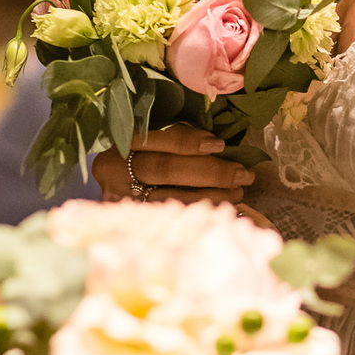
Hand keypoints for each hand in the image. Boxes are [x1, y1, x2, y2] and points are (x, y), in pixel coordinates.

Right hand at [93, 124, 255, 202]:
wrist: (112, 186)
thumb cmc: (145, 152)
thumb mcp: (155, 137)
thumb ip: (176, 134)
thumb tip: (216, 144)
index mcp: (119, 140)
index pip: (153, 139)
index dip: (186, 142)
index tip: (219, 145)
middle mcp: (113, 170)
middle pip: (164, 170)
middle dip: (209, 172)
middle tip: (242, 174)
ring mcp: (120, 198)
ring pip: (170, 198)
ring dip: (211, 195)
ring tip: (238, 191)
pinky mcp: (131, 220)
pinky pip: (171, 218)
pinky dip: (200, 212)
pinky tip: (223, 208)